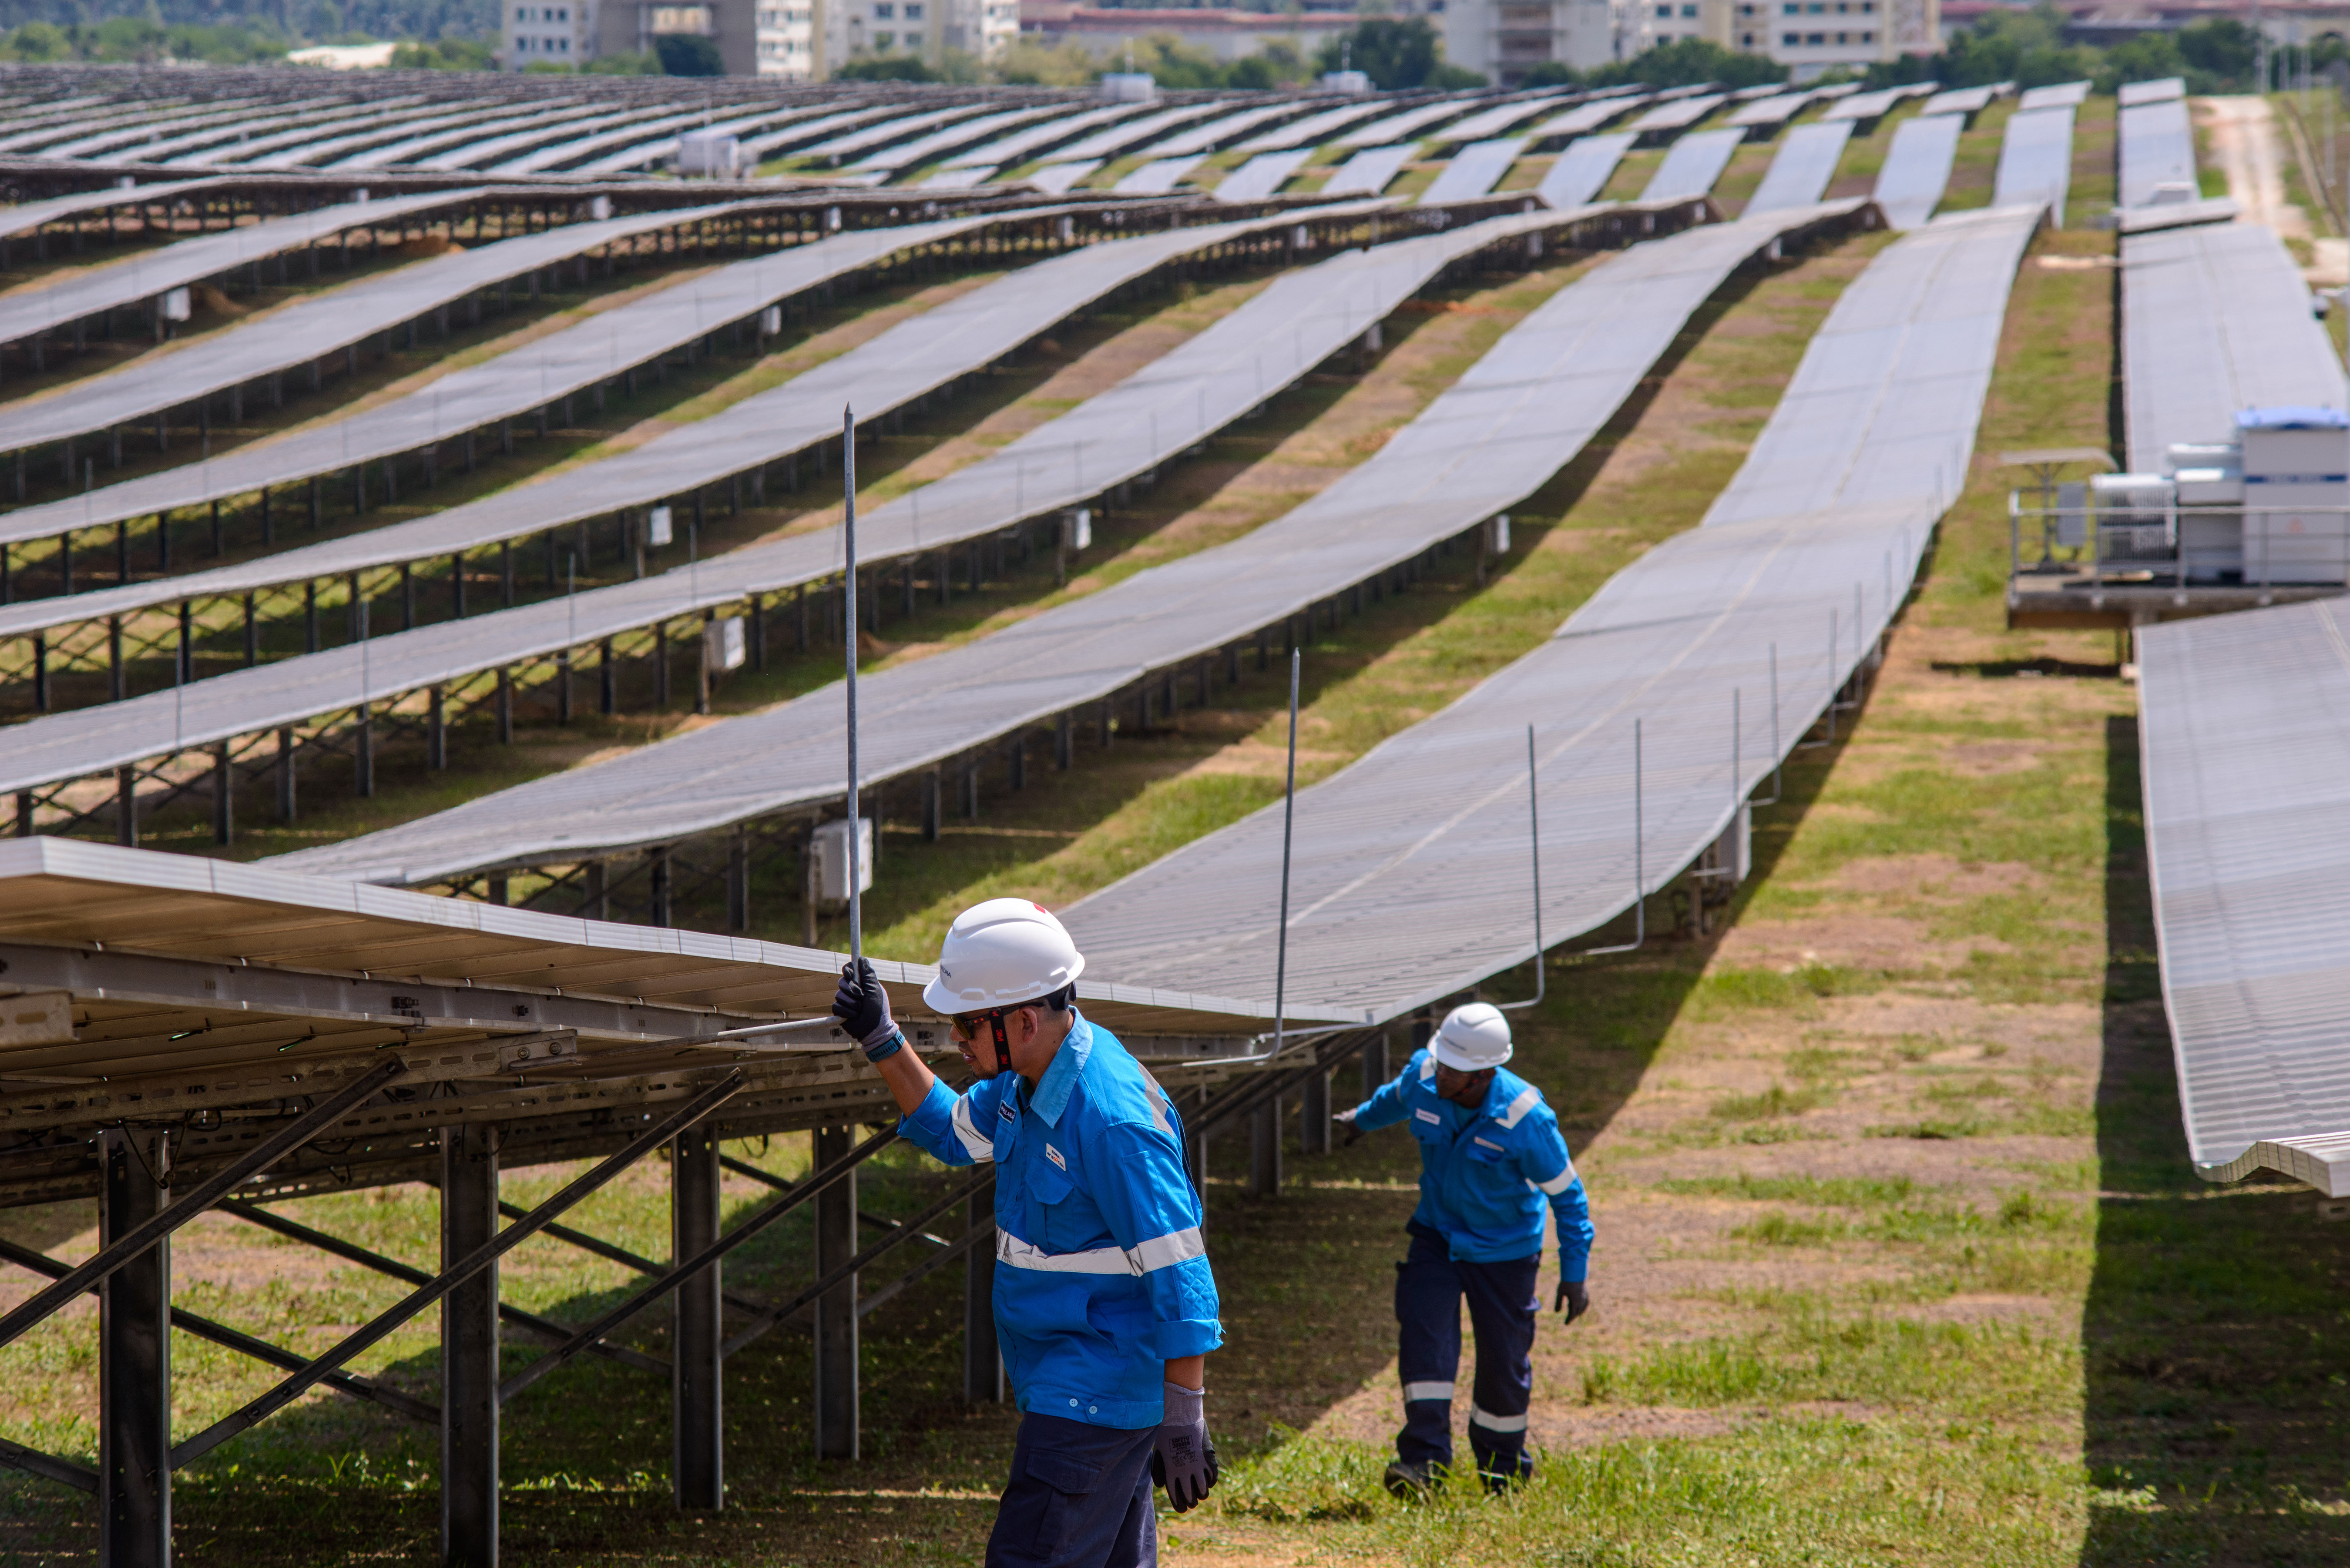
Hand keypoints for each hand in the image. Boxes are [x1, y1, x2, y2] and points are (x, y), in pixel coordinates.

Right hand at [831, 958, 898, 1058]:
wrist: (875, 1029)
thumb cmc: (878, 1010)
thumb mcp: (875, 990)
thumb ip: (868, 975)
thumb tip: (862, 959)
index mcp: (861, 984)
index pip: (849, 971)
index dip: (848, 970)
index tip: (850, 974)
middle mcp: (852, 991)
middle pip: (842, 981)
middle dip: (851, 989)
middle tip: (861, 996)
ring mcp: (845, 1001)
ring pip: (838, 995)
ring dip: (851, 1003)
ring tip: (860, 1009)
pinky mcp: (840, 1012)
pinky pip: (836, 1006)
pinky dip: (847, 1012)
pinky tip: (854, 1016)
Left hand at [1150, 1381, 1218, 1512]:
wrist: (1182, 1416)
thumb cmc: (1167, 1433)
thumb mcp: (1158, 1451)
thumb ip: (1158, 1470)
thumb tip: (1162, 1486)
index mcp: (1171, 1471)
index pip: (1176, 1495)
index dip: (1179, 1505)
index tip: (1182, 1509)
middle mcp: (1184, 1471)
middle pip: (1190, 1496)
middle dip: (1191, 1502)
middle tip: (1192, 1502)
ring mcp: (1197, 1465)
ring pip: (1203, 1489)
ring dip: (1202, 1494)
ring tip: (1201, 1494)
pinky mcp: (1207, 1457)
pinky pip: (1212, 1476)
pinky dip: (1211, 1482)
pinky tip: (1209, 1482)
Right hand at [1334, 1106, 1361, 1147]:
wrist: (1367, 1118)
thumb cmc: (1358, 1127)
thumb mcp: (1354, 1135)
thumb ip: (1350, 1140)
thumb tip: (1346, 1145)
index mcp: (1344, 1120)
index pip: (1337, 1119)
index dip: (1335, 1119)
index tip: (1333, 1117)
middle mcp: (1348, 1115)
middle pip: (1344, 1114)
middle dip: (1343, 1115)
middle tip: (1343, 1114)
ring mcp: (1355, 1112)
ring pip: (1351, 1112)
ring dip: (1351, 1114)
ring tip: (1352, 1116)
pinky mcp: (1361, 1110)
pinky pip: (1358, 1112)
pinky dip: (1358, 1114)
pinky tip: (1360, 1115)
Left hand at [1555, 1279, 1588, 1325]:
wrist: (1575, 1272)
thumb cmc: (1566, 1282)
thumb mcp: (1560, 1292)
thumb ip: (1558, 1302)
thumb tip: (1556, 1312)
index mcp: (1575, 1301)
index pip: (1573, 1314)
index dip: (1569, 1319)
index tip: (1566, 1323)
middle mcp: (1581, 1301)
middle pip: (1578, 1312)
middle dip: (1573, 1316)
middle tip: (1568, 1320)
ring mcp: (1585, 1297)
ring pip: (1583, 1308)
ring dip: (1578, 1312)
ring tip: (1573, 1313)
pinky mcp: (1586, 1293)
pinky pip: (1586, 1304)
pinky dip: (1583, 1307)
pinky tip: (1580, 1307)